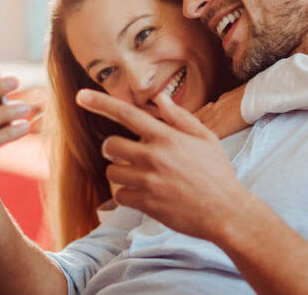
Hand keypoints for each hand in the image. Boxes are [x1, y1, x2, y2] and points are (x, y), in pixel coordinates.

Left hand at [77, 89, 253, 241]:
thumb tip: (161, 98)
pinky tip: (145, 196)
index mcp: (167, 136)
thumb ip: (180, 117)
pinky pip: (119, 196)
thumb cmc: (218, 173)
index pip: (126, 114)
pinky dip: (127, 196)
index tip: (80, 96)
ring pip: (112, 173)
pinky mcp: (146, 204)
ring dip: (120, 175)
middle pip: (110, 146)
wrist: (226, 212)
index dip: (100, 103)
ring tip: (141, 178)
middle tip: (128, 156)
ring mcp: (148, 181)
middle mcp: (154, 155)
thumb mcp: (205, 138)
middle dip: (114, 150)